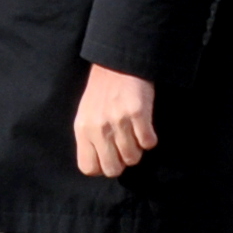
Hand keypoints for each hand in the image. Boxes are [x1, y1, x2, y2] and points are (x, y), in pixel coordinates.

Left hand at [72, 64, 157, 179]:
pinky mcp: (137, 113)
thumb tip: (101, 165)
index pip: (88, 168)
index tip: (110, 157)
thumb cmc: (101, 92)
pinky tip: (145, 126)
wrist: (117, 63)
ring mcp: (118, 121)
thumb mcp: (86, 116)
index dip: (102, 167)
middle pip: (112, 169)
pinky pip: (149, 143)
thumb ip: (90, 139)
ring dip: (138, 149)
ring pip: (133, 158)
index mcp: (82, 129)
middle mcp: (98, 128)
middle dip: (122, 162)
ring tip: (135, 133)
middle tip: (126, 147)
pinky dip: (150, 138)